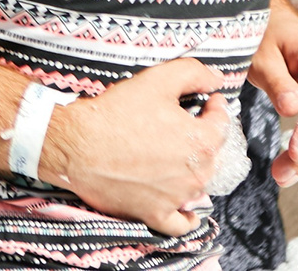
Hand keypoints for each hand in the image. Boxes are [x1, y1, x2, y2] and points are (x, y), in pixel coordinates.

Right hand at [43, 56, 231, 235]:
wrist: (76, 146)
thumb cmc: (114, 114)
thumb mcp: (155, 80)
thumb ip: (192, 73)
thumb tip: (216, 78)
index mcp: (201, 142)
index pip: (221, 123)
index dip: (213, 108)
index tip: (205, 102)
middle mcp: (197, 174)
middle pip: (211, 154)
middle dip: (200, 139)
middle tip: (177, 126)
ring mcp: (178, 198)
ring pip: (197, 184)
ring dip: (190, 171)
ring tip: (167, 155)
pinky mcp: (156, 214)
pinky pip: (180, 223)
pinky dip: (185, 217)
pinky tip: (182, 206)